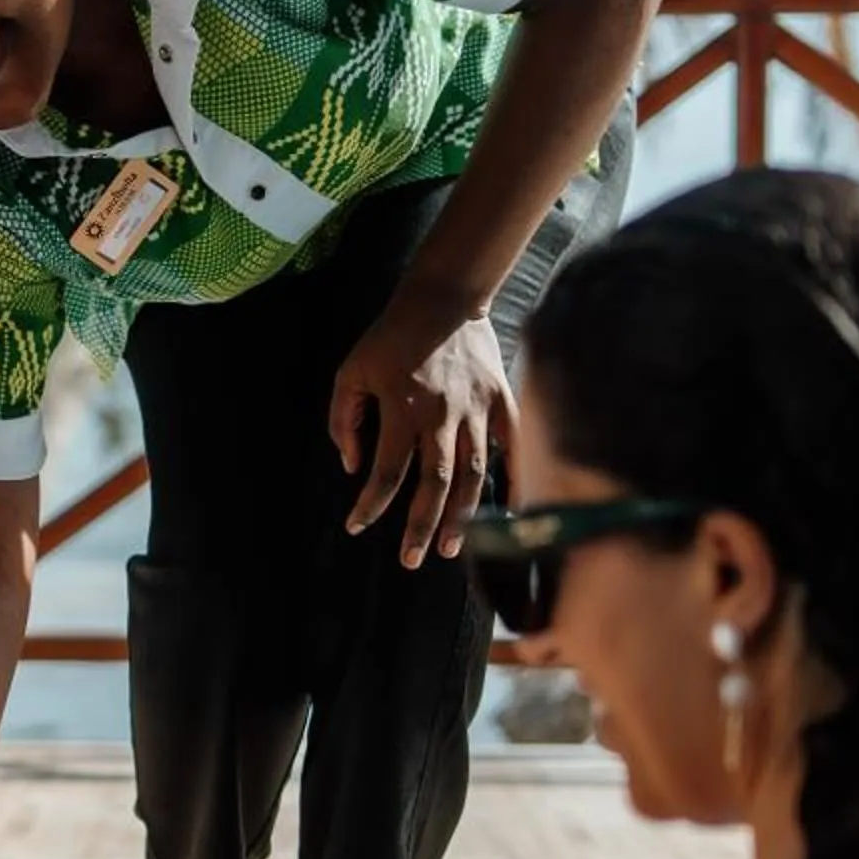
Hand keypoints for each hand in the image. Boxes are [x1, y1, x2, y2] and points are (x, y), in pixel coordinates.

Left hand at [328, 296, 514, 568]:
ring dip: (462, 515)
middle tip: (412, 560)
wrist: (442, 298)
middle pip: (434, 484)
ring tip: (451, 547)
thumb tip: (352, 465)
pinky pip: (513, 446)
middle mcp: (441, 416)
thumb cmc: (388, 337)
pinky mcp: (501, 399)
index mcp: (402, 409)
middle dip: (421, 526)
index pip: (386, 472)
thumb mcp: (350, 372)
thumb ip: (345, 420)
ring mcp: (476, 409)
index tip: (356, 527)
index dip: (370, 504)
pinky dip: (514, 478)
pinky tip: (511, 510)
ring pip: (473, 474)